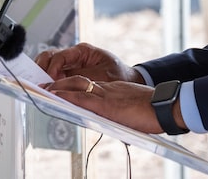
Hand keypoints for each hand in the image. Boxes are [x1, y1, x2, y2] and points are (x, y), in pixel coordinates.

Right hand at [35, 42, 143, 82]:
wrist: (129, 81)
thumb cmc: (118, 75)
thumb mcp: (103, 77)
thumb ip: (82, 78)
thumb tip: (65, 83)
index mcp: (83, 51)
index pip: (60, 55)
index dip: (52, 68)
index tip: (50, 81)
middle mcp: (74, 56)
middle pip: (49, 56)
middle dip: (41, 68)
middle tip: (38, 83)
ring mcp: (71, 65)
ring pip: (49, 65)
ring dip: (43, 75)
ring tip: (40, 87)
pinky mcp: (71, 75)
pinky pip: (56, 76)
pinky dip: (50, 82)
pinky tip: (48, 91)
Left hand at [43, 75, 166, 133]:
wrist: (163, 106)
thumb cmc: (153, 109)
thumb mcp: (133, 109)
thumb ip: (122, 113)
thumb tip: (120, 126)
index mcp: (114, 90)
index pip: (88, 85)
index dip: (72, 85)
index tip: (60, 87)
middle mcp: (107, 89)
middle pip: (78, 82)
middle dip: (60, 84)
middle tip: (45, 86)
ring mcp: (106, 95)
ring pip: (76, 86)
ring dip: (58, 88)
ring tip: (44, 89)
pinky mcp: (106, 104)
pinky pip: (82, 98)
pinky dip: (67, 96)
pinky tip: (56, 96)